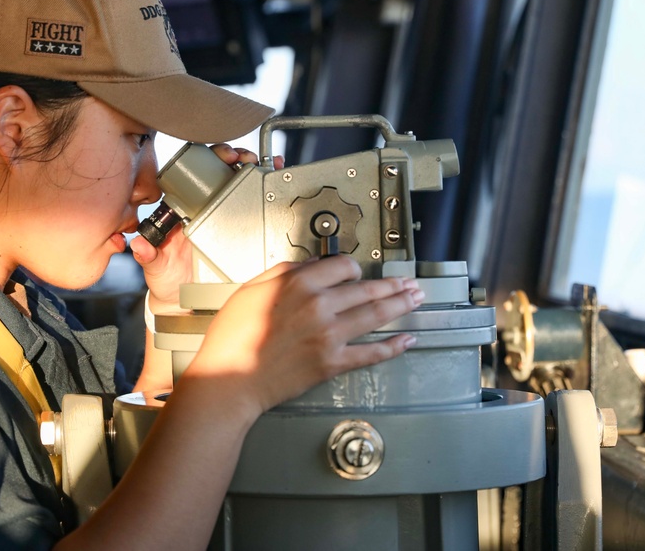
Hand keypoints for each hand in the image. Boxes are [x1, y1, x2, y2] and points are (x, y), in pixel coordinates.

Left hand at [130, 144, 283, 312]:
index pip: (196, 175)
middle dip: (237, 158)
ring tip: (267, 163)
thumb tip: (139, 244)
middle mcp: (205, 208)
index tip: (221, 156)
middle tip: (246, 158)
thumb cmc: (168, 280)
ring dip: (256, 169)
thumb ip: (148, 255)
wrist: (186, 303)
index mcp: (184, 209)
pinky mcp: (242, 231)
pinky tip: (276, 176)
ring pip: (241, 185)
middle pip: (223, 174)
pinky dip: (268, 188)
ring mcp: (225, 217)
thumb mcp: (156, 267)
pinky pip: (255, 206)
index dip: (209, 159)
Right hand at [184, 255, 422, 419]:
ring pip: (375, 316)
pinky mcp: (333, 363)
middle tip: (407, 283)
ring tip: (415, 299)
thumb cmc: (233, 337)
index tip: (357, 272)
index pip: (342, 266)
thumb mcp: (250, 289)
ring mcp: (329, 336)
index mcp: (299, 284)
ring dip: (400, 305)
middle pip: (367, 289)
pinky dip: (393, 347)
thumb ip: (283, 272)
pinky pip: (371, 353)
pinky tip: (406, 340)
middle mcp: (319, 306)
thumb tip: (310, 265)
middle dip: (392, 285)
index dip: (353, 268)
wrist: (230, 379)